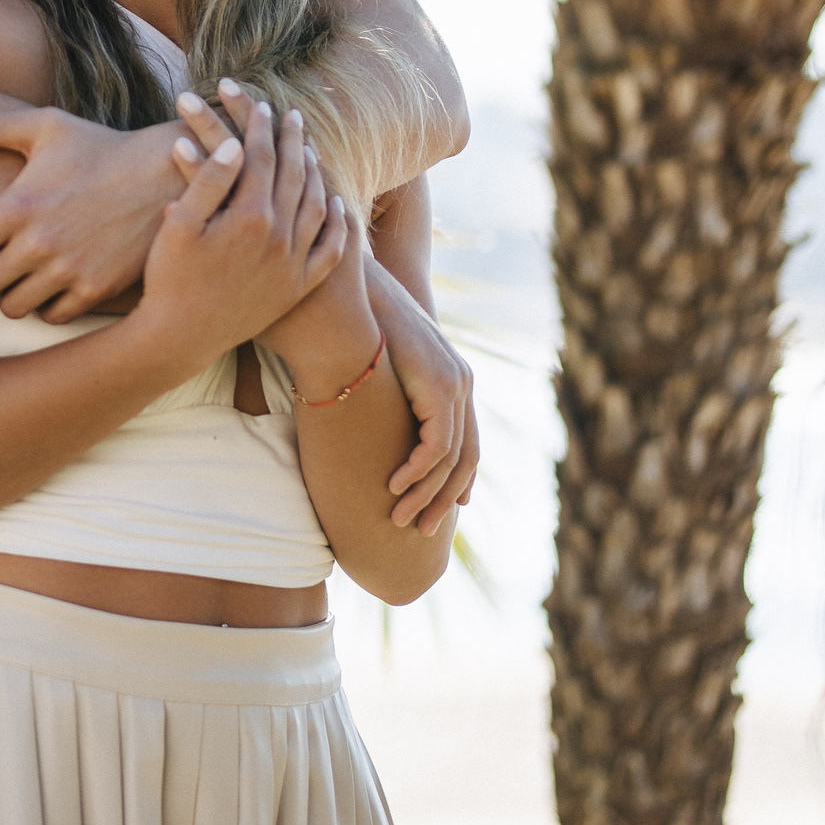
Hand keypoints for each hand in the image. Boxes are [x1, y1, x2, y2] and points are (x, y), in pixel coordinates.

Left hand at [0, 107, 182, 320]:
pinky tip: (48, 286)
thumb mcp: (45, 126)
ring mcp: (69, 269)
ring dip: (8, 297)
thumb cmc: (99, 147)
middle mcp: (39, 243)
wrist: (166, 174)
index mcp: (17, 206)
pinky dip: (45, 306)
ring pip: (13, 308)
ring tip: (15, 280)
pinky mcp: (96, 288)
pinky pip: (52, 316)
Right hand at [142, 87, 348, 360]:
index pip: (261, 158)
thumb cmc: (169, 279)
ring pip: (315, 206)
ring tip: (310, 152)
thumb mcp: (178, 225)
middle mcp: (280, 238)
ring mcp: (293, 264)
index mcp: (249, 217)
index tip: (259, 104)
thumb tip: (231, 143)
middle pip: (294, 175)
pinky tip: (334, 204)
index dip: (260, 127)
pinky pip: (328, 248)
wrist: (181, 338)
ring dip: (314, 173)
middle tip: (293, 116)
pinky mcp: (298, 287)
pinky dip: (335, 222)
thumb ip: (207, 181)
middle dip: (293, 141)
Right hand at [372, 264, 477, 533]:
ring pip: (451, 460)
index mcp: (453, 380)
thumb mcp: (383, 367)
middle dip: (443, 499)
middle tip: (420, 529)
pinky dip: (417, 472)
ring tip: (400, 518)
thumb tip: (374, 418)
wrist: (358, 295)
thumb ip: (393, 394)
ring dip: (426, 494)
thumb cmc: (360, 326)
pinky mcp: (441, 389)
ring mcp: (456, 385)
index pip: (465, 443)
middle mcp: (463, 385)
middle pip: (466, 458)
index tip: (441, 509)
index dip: (457, 481)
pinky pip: (436, 446)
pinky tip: (393, 486)